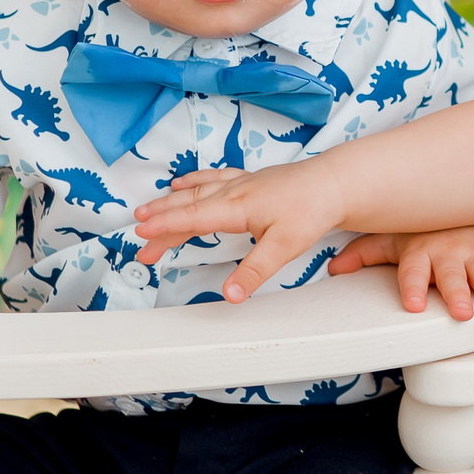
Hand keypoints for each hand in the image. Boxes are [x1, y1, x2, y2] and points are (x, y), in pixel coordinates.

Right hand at [136, 163, 347, 298]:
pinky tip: (181, 183)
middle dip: (160, 219)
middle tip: (137, 237)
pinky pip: (213, 177)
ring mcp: (242, 183)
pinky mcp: (251, 180)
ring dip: (170, 202)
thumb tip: (229, 295)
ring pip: (197, 191)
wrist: (336, 182)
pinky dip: (193, 181)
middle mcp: (235, 191)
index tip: (140, 234)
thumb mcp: (284, 247)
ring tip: (147, 211)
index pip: (192, 218)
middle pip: (188, 205)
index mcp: (238, 206)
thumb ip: (253, 272)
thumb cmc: (312, 209)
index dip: (164, 226)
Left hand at [334, 225, 473, 327]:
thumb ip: (366, 254)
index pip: (413, 269)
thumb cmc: (427, 230)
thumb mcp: (395, 237)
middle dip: (458, 294)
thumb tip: (333, 270)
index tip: (412, 305)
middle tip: (461, 314)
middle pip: (453, 276)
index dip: (412, 286)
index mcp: (422, 252)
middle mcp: (451, 254)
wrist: (471, 204)